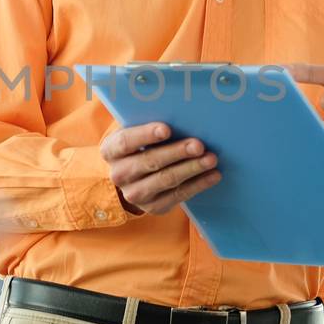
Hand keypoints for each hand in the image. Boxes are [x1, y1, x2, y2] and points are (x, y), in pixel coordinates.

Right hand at [100, 122, 219, 216]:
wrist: (131, 178)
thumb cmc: (139, 146)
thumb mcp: (134, 133)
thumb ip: (148, 125)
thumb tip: (181, 115)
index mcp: (110, 151)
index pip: (126, 142)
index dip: (146, 135)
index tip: (167, 129)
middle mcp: (119, 175)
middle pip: (150, 162)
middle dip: (177, 152)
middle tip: (199, 145)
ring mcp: (135, 194)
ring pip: (166, 180)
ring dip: (191, 169)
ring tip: (211, 159)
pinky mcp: (153, 208)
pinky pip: (178, 195)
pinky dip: (198, 185)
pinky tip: (213, 175)